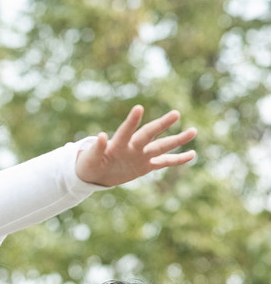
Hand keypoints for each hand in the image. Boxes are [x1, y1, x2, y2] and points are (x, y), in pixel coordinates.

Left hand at [75, 105, 196, 186]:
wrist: (94, 174)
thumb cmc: (89, 164)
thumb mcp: (89, 159)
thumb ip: (96, 148)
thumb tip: (101, 135)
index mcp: (117, 144)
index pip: (126, 131)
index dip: (131, 121)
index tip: (138, 108)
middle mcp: (132, 147)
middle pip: (149, 134)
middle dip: (161, 125)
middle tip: (175, 114)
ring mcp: (141, 155)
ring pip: (161, 146)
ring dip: (176, 140)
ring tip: (193, 131)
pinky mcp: (145, 166)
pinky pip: (164, 162)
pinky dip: (177, 159)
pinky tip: (192, 154)